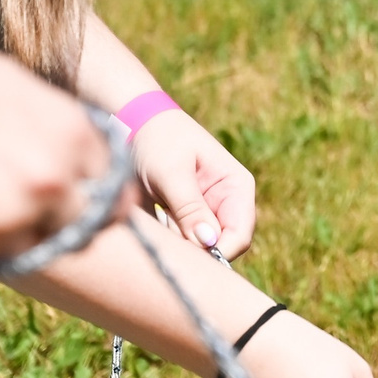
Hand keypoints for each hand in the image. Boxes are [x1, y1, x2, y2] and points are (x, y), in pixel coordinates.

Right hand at [0, 38, 135, 261]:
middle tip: (37, 201)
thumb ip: (59, 123)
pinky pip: (8, 252)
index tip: (76, 185)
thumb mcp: (16, 85)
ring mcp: (19, 217)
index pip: (114, 178)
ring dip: (34, 229)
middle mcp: (57, 179)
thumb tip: (84, 151)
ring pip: (51, 241)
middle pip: (94, 220)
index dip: (94, 183)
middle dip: (73, 213)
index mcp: (73, 131)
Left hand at [129, 108, 255, 259]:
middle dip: (195, 248)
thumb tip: (209, 243)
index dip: (217, 252)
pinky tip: (156, 216)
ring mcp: (209, 212)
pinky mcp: (189, 218)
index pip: (240, 235)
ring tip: (158, 214)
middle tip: (166, 230)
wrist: (136, 124)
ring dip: (179, 242)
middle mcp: (229, 203)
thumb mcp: (172, 173)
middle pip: (222, 247)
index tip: (186, 253)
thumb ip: (190, 208)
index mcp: (237, 187)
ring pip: (201, 248)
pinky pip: (185, 242)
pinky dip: (170, 237)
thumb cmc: (159, 141)